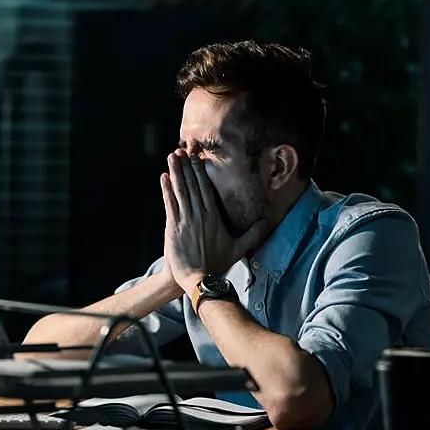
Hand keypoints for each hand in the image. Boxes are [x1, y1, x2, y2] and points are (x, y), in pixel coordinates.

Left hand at [160, 151, 267, 292]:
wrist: (198, 279)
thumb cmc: (217, 264)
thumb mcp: (238, 249)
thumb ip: (252, 234)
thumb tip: (266, 222)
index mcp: (214, 217)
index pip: (207, 188)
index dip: (200, 172)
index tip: (197, 158)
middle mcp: (200, 214)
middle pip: (193, 185)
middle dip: (187, 166)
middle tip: (182, 150)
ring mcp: (186, 219)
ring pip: (181, 190)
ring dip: (176, 172)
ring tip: (173, 157)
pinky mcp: (174, 227)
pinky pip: (170, 203)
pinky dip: (166, 189)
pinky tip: (164, 177)